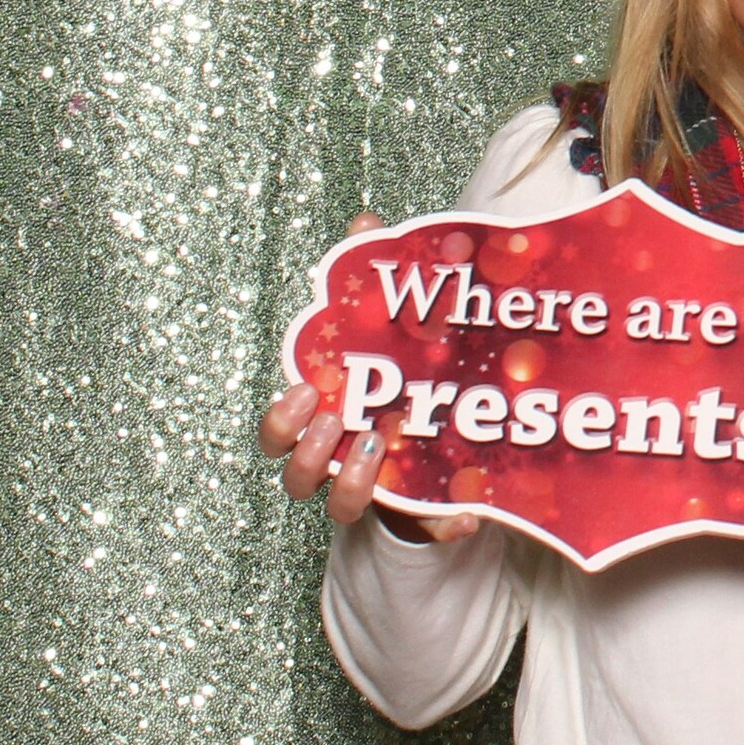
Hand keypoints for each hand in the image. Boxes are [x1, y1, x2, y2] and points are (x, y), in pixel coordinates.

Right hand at [256, 215, 470, 541]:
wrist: (443, 427)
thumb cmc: (399, 371)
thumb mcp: (389, 320)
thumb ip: (372, 273)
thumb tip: (366, 218)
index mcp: (324, 417)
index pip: (276, 433)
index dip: (280, 421)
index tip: (304, 391)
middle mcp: (338, 459)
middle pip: (295, 477)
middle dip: (308, 454)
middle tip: (337, 421)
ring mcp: (377, 489)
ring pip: (342, 507)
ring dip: (352, 485)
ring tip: (377, 448)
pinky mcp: (421, 509)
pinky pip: (428, 526)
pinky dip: (445, 523)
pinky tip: (467, 513)